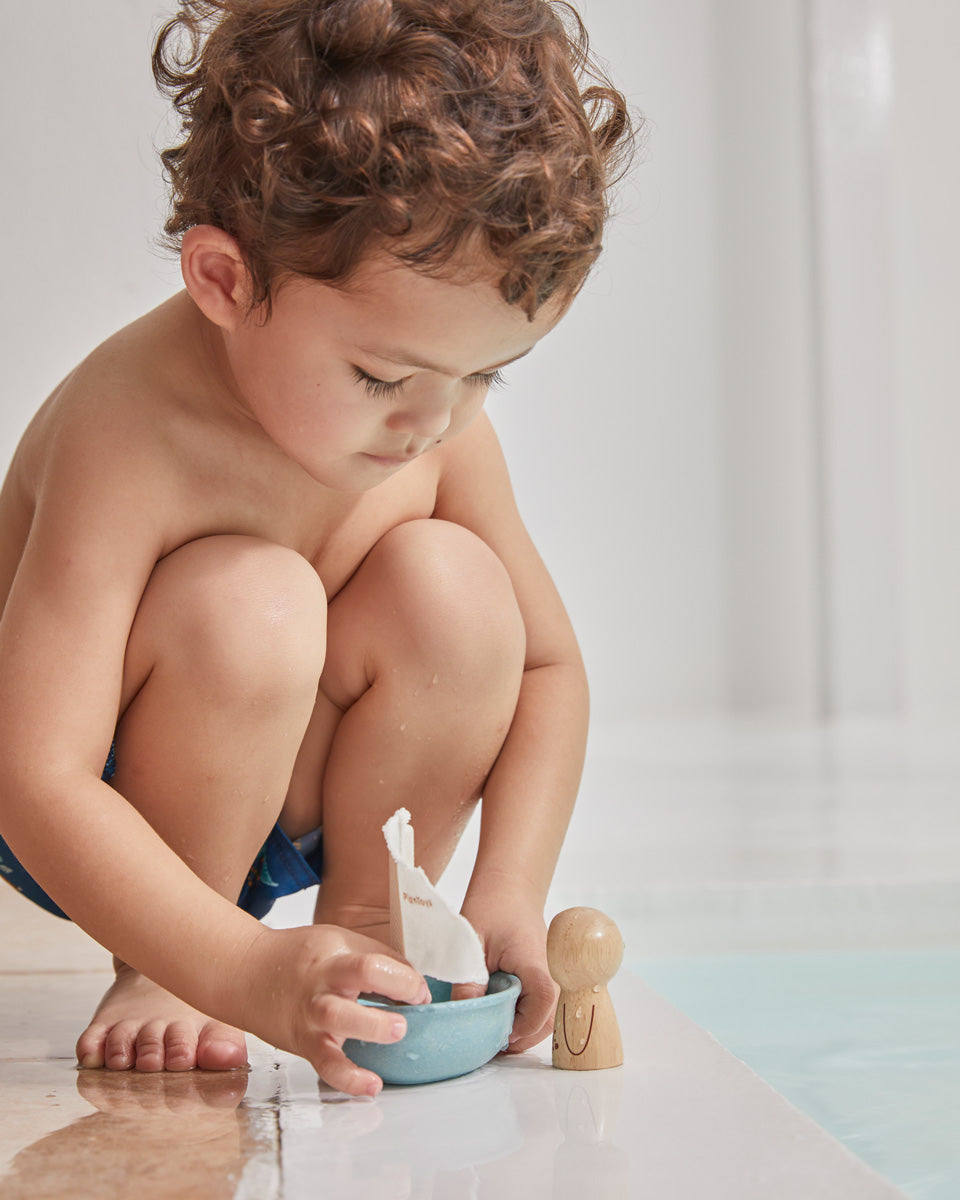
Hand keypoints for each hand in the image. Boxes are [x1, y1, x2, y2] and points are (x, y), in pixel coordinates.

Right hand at [241, 924, 429, 1095]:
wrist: (245, 973)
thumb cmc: (297, 958)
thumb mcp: (336, 942)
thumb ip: (374, 958)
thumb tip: (414, 981)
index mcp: (335, 952)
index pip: (374, 957)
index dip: (404, 975)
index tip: (419, 991)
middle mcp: (323, 979)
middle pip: (359, 973)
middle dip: (394, 985)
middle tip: (413, 1003)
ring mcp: (311, 1011)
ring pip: (339, 1017)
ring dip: (372, 1025)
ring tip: (396, 1033)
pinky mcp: (303, 1042)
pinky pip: (325, 1063)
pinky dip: (348, 1077)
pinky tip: (371, 1085)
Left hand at [451, 883, 557, 1053]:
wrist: (509, 890)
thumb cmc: (492, 908)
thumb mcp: (472, 945)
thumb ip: (469, 983)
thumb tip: (463, 1017)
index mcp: (536, 961)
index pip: (542, 1004)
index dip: (522, 1026)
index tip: (498, 1034)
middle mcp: (553, 971)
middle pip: (548, 1019)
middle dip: (521, 1035)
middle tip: (491, 1039)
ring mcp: (553, 975)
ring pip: (548, 1017)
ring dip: (524, 1028)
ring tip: (495, 1029)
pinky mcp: (548, 977)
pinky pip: (544, 1006)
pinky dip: (527, 1017)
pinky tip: (505, 1014)